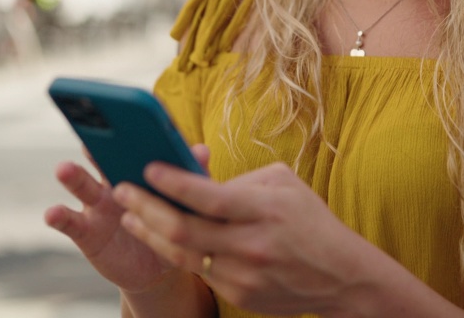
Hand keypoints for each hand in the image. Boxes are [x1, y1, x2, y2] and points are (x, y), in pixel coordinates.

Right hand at [44, 144, 212, 296]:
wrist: (157, 268)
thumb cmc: (171, 225)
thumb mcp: (183, 203)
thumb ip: (189, 177)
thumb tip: (201, 150)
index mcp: (136, 170)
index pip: (128, 144)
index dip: (124, 128)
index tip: (122, 113)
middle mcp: (112, 182)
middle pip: (101, 159)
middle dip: (95, 147)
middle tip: (91, 138)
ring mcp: (96, 206)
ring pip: (81, 185)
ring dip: (72, 176)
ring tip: (64, 168)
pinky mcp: (86, 232)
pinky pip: (69, 223)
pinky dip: (58, 216)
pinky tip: (53, 212)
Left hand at [115, 160, 372, 316]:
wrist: (342, 276)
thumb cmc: (311, 222)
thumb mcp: (285, 185)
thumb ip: (242, 180)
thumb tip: (199, 182)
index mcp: (264, 209)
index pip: (208, 196)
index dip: (172, 182)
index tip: (147, 168)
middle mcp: (251, 244)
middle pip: (183, 229)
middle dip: (146, 207)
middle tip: (122, 190)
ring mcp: (243, 274)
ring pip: (182, 255)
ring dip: (150, 233)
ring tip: (131, 216)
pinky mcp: (239, 294)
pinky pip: (199, 271)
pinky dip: (175, 252)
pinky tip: (160, 237)